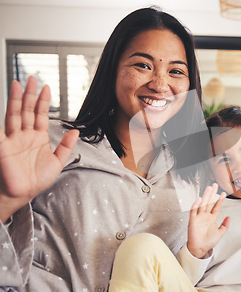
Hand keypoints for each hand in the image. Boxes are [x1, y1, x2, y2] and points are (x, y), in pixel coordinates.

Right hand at [0, 76, 78, 222]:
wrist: (23, 194)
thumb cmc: (37, 180)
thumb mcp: (58, 162)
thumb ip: (66, 146)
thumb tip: (76, 131)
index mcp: (38, 138)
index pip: (41, 114)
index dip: (43, 101)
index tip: (46, 87)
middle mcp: (25, 135)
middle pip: (27, 110)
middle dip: (29, 94)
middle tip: (31, 79)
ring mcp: (13, 139)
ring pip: (14, 114)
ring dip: (16, 99)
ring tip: (17, 84)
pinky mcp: (3, 146)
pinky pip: (0, 131)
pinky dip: (0, 121)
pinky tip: (5, 105)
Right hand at [187, 183, 229, 258]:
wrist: (200, 249)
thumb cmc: (208, 242)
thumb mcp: (220, 233)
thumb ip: (225, 225)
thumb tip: (229, 217)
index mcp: (212, 219)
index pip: (216, 207)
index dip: (220, 200)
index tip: (223, 193)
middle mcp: (205, 216)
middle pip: (209, 202)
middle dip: (212, 194)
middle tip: (214, 185)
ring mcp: (199, 217)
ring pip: (202, 204)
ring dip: (205, 196)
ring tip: (209, 188)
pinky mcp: (193, 220)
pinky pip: (194, 211)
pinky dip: (196, 205)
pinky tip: (200, 199)